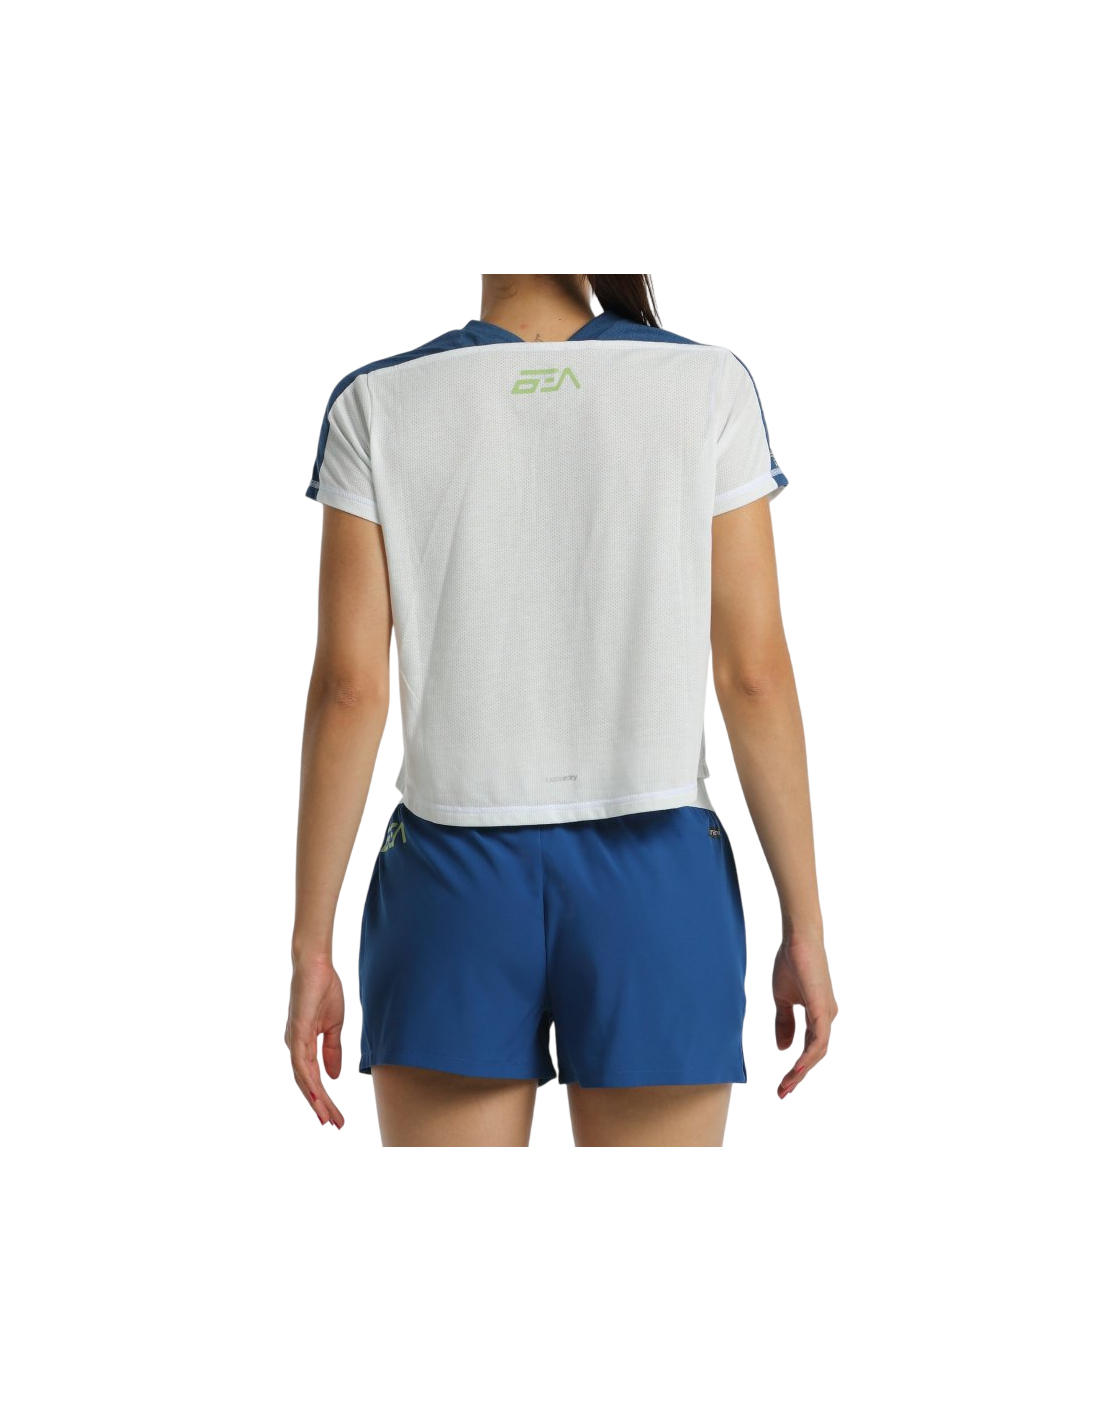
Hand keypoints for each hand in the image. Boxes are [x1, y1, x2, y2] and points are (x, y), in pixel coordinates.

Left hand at [285, 959, 345, 1126]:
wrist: (317, 964)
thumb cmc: (324, 989)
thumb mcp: (334, 1026)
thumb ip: (332, 1051)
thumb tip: (334, 1077)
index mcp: (303, 1045)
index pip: (313, 1079)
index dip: (323, 1099)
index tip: (336, 1117)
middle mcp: (294, 1046)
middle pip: (306, 1085)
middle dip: (320, 1106)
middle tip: (335, 1125)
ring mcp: (293, 1040)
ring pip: (302, 1079)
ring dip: (315, 1100)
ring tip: (327, 1118)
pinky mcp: (296, 1031)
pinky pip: (300, 1062)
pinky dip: (308, 1081)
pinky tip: (316, 1095)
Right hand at [772, 933, 837, 1098]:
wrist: (798, 939)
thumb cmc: (791, 963)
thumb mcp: (782, 999)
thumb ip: (784, 1023)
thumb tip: (784, 1050)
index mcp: (818, 1016)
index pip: (809, 1049)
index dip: (796, 1069)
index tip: (782, 1086)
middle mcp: (826, 1018)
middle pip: (815, 1055)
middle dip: (798, 1076)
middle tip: (782, 1093)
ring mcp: (827, 1014)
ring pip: (818, 1052)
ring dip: (802, 1071)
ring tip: (787, 1086)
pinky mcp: (823, 1008)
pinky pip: (819, 1039)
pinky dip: (808, 1056)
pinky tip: (797, 1068)